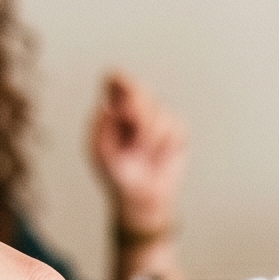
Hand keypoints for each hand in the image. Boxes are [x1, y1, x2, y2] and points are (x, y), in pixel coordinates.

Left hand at [89, 70, 187, 237]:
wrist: (142, 199)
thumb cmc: (117, 175)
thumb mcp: (101, 150)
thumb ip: (104, 124)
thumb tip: (118, 105)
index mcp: (112, 109)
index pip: (115, 80)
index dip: (123, 84)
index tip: (125, 105)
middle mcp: (135, 108)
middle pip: (141, 90)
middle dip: (139, 116)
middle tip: (135, 141)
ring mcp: (157, 119)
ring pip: (160, 113)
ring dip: (151, 140)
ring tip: (143, 155)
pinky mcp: (176, 132)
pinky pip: (176, 128)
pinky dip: (167, 146)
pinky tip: (159, 158)